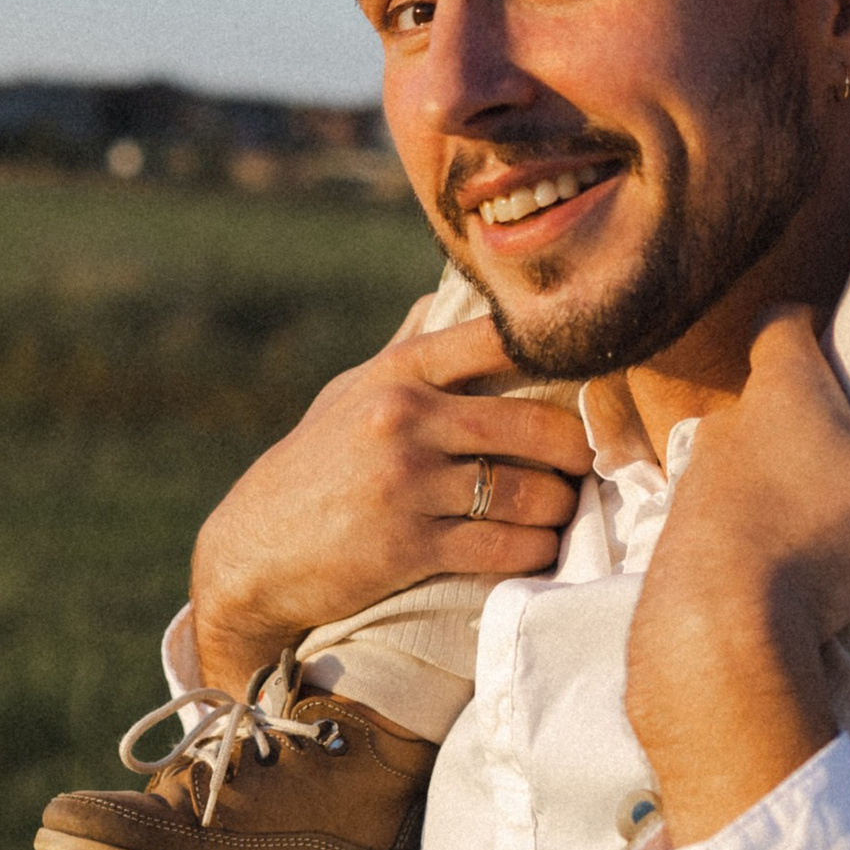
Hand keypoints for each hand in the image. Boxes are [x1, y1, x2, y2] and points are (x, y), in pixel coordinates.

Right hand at [190, 303, 592, 694]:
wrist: (253, 552)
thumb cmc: (313, 467)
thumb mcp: (346, 394)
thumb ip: (401, 350)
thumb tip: (438, 297)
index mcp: (399, 372)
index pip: (499, 340)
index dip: (559, 351)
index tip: (596, 371)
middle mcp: (405, 418)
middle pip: (537, 426)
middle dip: (576, 451)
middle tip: (586, 464)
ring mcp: (407, 482)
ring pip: (530, 493)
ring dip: (559, 509)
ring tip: (561, 511)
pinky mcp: (409, 545)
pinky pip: (504, 547)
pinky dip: (533, 552)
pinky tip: (535, 550)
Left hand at [624, 311, 849, 847]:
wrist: (719, 630)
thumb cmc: (822, 534)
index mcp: (780, 392)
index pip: (780, 323)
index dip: (808, 321)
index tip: (837, 333)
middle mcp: (726, 428)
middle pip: (759, 396)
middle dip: (798, 408)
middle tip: (847, 431)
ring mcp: (694, 488)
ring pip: (734, 463)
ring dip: (770, 476)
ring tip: (817, 506)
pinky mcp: (678, 547)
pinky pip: (714, 525)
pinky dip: (745, 534)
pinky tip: (777, 567)